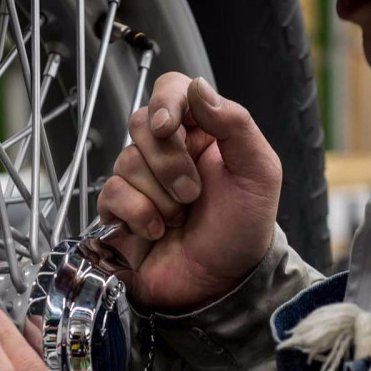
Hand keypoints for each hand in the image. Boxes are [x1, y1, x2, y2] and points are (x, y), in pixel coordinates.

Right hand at [98, 74, 281, 312]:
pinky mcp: (119, 210)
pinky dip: (139, 214)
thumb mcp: (259, 173)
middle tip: (193, 193)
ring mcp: (141, 180)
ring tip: (181, 217)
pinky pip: (111, 194)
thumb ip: (235, 124)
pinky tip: (158, 230)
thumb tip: (198, 86)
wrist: (223, 284)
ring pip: (126, 161)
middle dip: (168, 162)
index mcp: (202, 131)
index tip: (168, 127)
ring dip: (160, 196)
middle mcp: (168, 150)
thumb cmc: (243, 228)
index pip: (171, 89)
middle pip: (141, 124)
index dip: (164, 103)